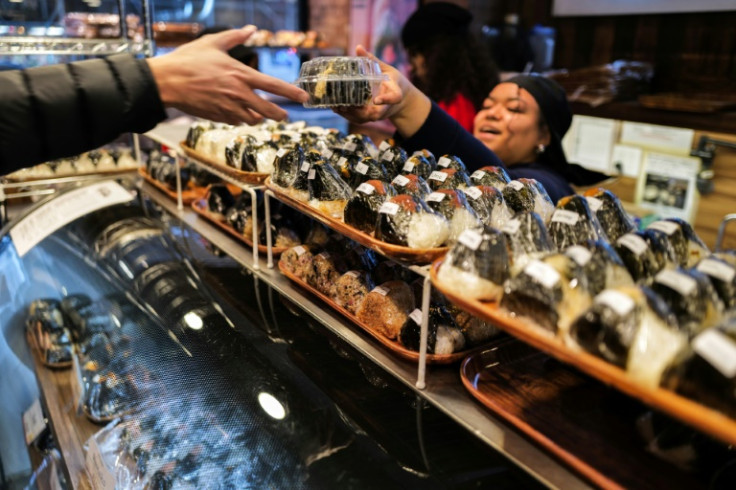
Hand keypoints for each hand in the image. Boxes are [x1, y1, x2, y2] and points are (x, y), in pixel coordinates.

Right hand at [147, 26, 307, 124]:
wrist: (167, 82)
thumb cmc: (188, 60)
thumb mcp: (213, 43)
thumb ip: (235, 37)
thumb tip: (251, 29)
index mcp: (241, 75)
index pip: (274, 86)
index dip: (292, 93)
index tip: (304, 98)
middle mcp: (238, 94)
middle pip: (269, 110)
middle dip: (280, 114)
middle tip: (284, 115)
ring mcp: (229, 108)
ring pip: (253, 118)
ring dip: (258, 116)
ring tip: (257, 111)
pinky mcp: (218, 117)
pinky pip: (236, 121)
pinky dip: (239, 117)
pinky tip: (236, 111)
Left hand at [333, 46, 403, 123]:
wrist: (401, 101)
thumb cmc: (393, 83)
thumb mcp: (386, 69)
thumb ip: (373, 61)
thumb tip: (358, 47)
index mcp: (395, 93)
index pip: (394, 98)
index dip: (386, 100)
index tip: (377, 100)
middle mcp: (387, 107)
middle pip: (375, 114)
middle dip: (359, 111)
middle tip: (344, 104)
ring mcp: (379, 114)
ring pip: (365, 118)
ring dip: (350, 114)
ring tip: (335, 106)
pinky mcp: (371, 118)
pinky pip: (360, 119)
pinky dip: (348, 115)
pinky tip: (336, 108)